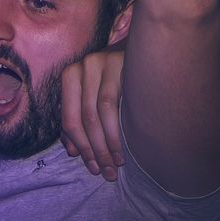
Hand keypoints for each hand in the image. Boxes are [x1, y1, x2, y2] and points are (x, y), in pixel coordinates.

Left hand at [60, 49, 124, 178]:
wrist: (151, 48)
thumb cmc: (123, 79)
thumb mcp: (97, 97)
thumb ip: (81, 120)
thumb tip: (71, 151)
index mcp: (70, 76)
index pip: (68, 119)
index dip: (80, 147)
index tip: (92, 167)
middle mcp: (81, 67)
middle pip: (81, 118)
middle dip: (93, 150)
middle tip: (106, 171)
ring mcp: (99, 63)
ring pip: (95, 113)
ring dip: (105, 144)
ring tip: (116, 164)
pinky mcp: (117, 63)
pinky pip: (111, 104)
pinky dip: (115, 131)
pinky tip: (123, 147)